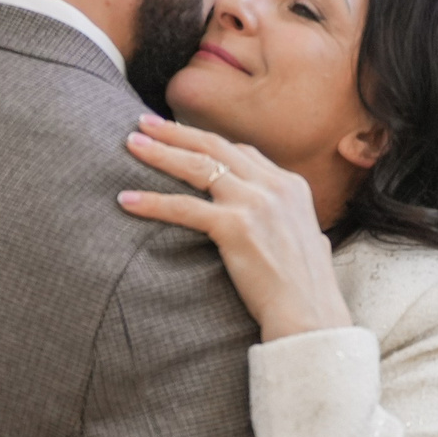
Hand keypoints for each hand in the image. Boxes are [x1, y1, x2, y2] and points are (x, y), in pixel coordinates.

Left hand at [118, 114, 352, 341]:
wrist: (310, 314)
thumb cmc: (304, 288)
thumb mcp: (306, 240)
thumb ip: (285, 222)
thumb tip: (278, 227)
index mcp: (291, 185)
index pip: (241, 151)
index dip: (205, 141)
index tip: (178, 134)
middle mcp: (274, 186)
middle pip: (215, 147)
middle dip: (176, 132)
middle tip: (144, 122)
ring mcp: (255, 203)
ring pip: (197, 166)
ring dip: (159, 152)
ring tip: (131, 144)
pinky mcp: (235, 226)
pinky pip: (184, 208)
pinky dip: (152, 202)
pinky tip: (126, 200)